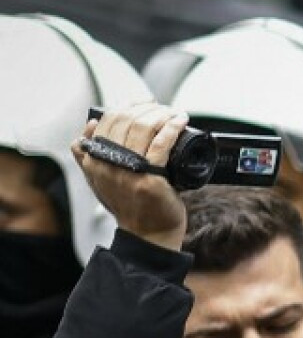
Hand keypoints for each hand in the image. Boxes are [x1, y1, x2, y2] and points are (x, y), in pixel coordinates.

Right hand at [71, 103, 189, 250]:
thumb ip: (86, 156)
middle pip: (126, 121)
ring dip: (161, 114)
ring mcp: (128, 171)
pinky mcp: (151, 178)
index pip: (107, 121)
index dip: (127, 106)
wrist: (148, 233)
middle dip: (147, 108)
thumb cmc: (129, 204)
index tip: (144, 104)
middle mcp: (106, 164)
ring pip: (143, 128)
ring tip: (172, 113)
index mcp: (92, 160)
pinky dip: (172, 127)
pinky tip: (180, 120)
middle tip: (162, 108)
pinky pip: (161, 143)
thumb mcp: (98, 180)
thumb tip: (86, 129)